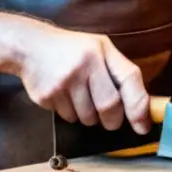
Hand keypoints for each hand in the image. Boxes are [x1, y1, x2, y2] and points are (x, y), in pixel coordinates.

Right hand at [16, 24, 150, 134]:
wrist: (29, 46)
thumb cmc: (71, 49)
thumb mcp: (99, 48)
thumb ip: (118, 72)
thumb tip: (140, 107)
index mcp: (101, 51)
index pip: (129, 79)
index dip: (139, 106)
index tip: (143, 126)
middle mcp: (84, 64)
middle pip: (109, 106)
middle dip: (113, 120)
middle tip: (110, 119)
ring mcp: (63, 81)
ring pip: (88, 117)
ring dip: (90, 117)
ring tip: (81, 98)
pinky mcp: (46, 96)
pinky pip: (68, 118)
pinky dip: (72, 114)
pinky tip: (65, 97)